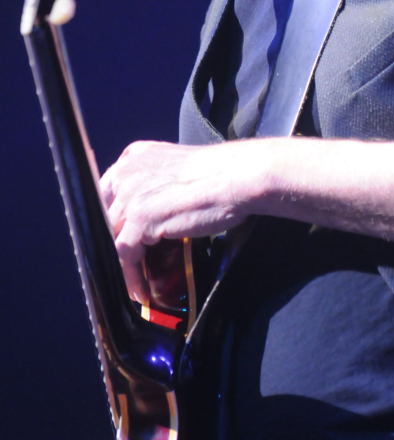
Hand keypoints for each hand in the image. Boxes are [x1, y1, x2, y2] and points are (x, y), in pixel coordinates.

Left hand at [100, 139, 259, 301]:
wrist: (237, 176)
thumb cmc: (218, 174)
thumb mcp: (175, 169)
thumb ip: (152, 184)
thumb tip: (144, 218)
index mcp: (134, 156)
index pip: (107, 193)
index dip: (112, 220)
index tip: (119, 240)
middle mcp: (127, 171)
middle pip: (106, 217)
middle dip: (115, 241)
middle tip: (128, 265)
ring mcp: (131, 194)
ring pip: (113, 237)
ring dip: (123, 262)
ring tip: (135, 282)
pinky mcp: (140, 217)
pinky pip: (125, 254)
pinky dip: (131, 275)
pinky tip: (141, 287)